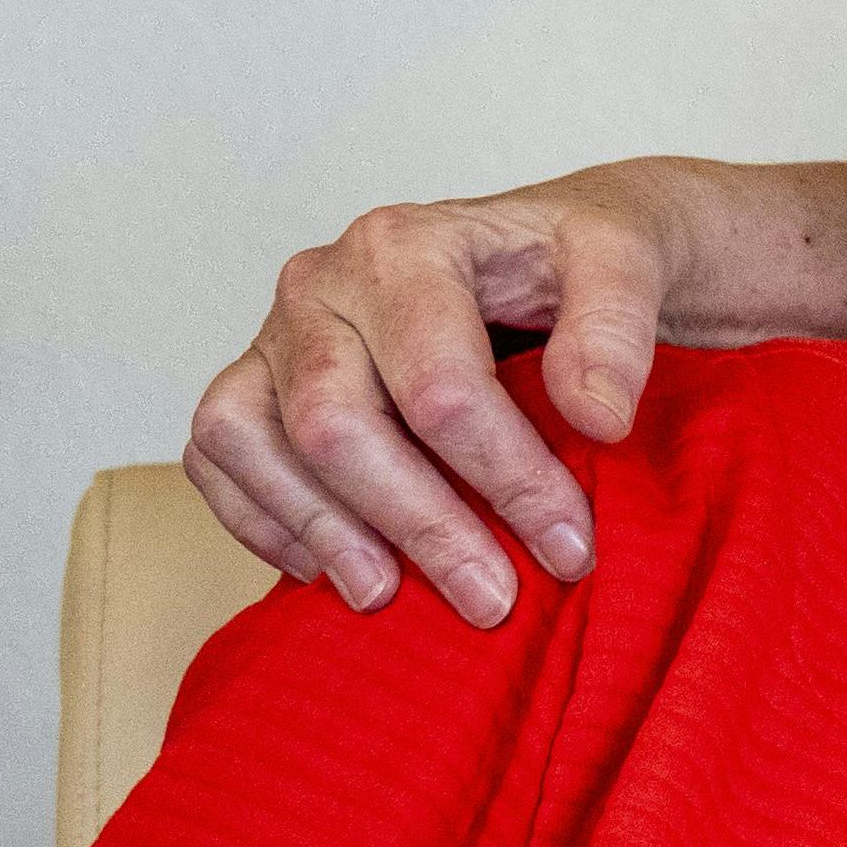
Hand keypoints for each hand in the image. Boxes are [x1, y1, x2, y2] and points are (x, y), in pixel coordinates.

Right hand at [183, 172, 684, 625]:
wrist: (542, 250)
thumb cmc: (574, 259)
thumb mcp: (629, 258)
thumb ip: (618, 326)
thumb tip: (596, 417)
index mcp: (404, 246)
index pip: (439, 385)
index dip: (505, 477)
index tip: (568, 545)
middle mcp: (320, 285)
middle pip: (335, 422)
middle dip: (417, 523)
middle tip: (492, 600)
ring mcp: (275, 334)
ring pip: (252, 439)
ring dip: (322, 530)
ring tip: (388, 597)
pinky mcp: (253, 381)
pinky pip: (217, 454)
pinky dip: (257, 517)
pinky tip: (326, 569)